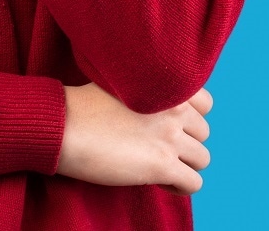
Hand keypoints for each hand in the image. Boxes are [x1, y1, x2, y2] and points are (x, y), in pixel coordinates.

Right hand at [56, 82, 213, 194]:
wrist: (61, 126)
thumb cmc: (82, 104)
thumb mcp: (121, 82)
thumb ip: (147, 88)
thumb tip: (157, 104)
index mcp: (168, 86)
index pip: (206, 104)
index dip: (189, 119)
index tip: (169, 126)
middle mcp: (176, 109)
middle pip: (203, 133)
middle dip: (184, 143)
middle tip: (157, 149)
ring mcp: (170, 137)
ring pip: (202, 159)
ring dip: (183, 165)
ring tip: (158, 167)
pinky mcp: (161, 165)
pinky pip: (193, 183)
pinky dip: (180, 186)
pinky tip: (159, 182)